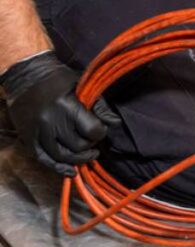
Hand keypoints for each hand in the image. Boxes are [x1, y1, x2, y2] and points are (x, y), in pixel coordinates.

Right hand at [0, 51, 119, 176]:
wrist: (27, 76)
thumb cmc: (59, 80)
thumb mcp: (82, 87)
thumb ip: (100, 106)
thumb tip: (115, 123)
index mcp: (66, 106)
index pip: (92, 131)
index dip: (100, 132)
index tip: (100, 129)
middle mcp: (50, 122)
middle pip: (78, 146)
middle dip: (90, 145)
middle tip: (92, 140)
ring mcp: (37, 132)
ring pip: (62, 156)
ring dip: (78, 158)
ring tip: (87, 154)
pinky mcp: (28, 138)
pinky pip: (44, 159)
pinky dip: (58, 167)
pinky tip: (71, 170)